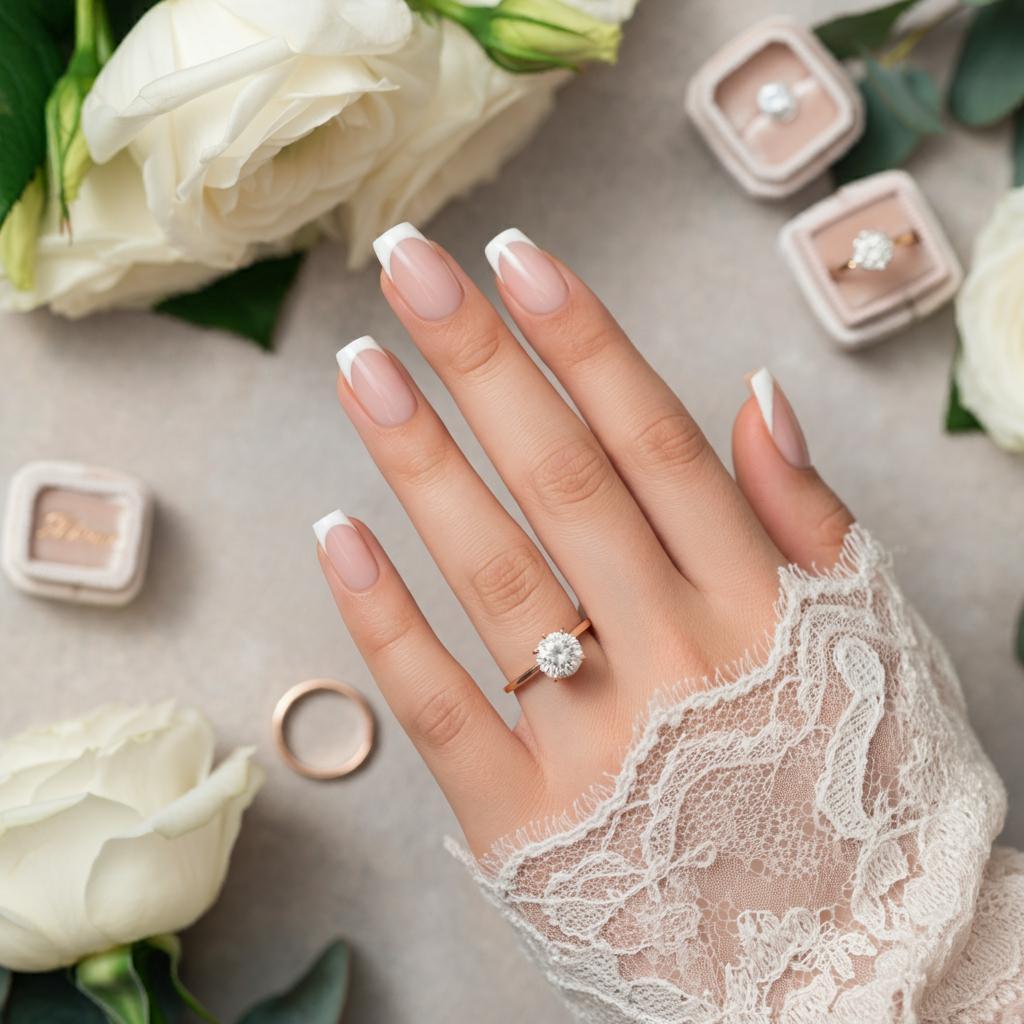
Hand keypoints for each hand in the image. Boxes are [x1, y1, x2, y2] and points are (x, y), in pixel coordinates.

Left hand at [314, 225, 853, 855]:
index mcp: (759, 606)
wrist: (845, 965)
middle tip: (410, 267)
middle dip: (483, 363)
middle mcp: (674, 659)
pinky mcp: (525, 821)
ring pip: (495, 576)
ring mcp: (594, 742)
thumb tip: (756, 391)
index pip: (654, 440)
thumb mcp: (868, 640)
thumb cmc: (852, 782)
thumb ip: (806, 517)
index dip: (582, 341)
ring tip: (362, 368)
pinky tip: (336, 533)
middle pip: (564, 481)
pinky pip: (441, 707)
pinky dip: (384, 620)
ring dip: (422, 463)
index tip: (515, 258)